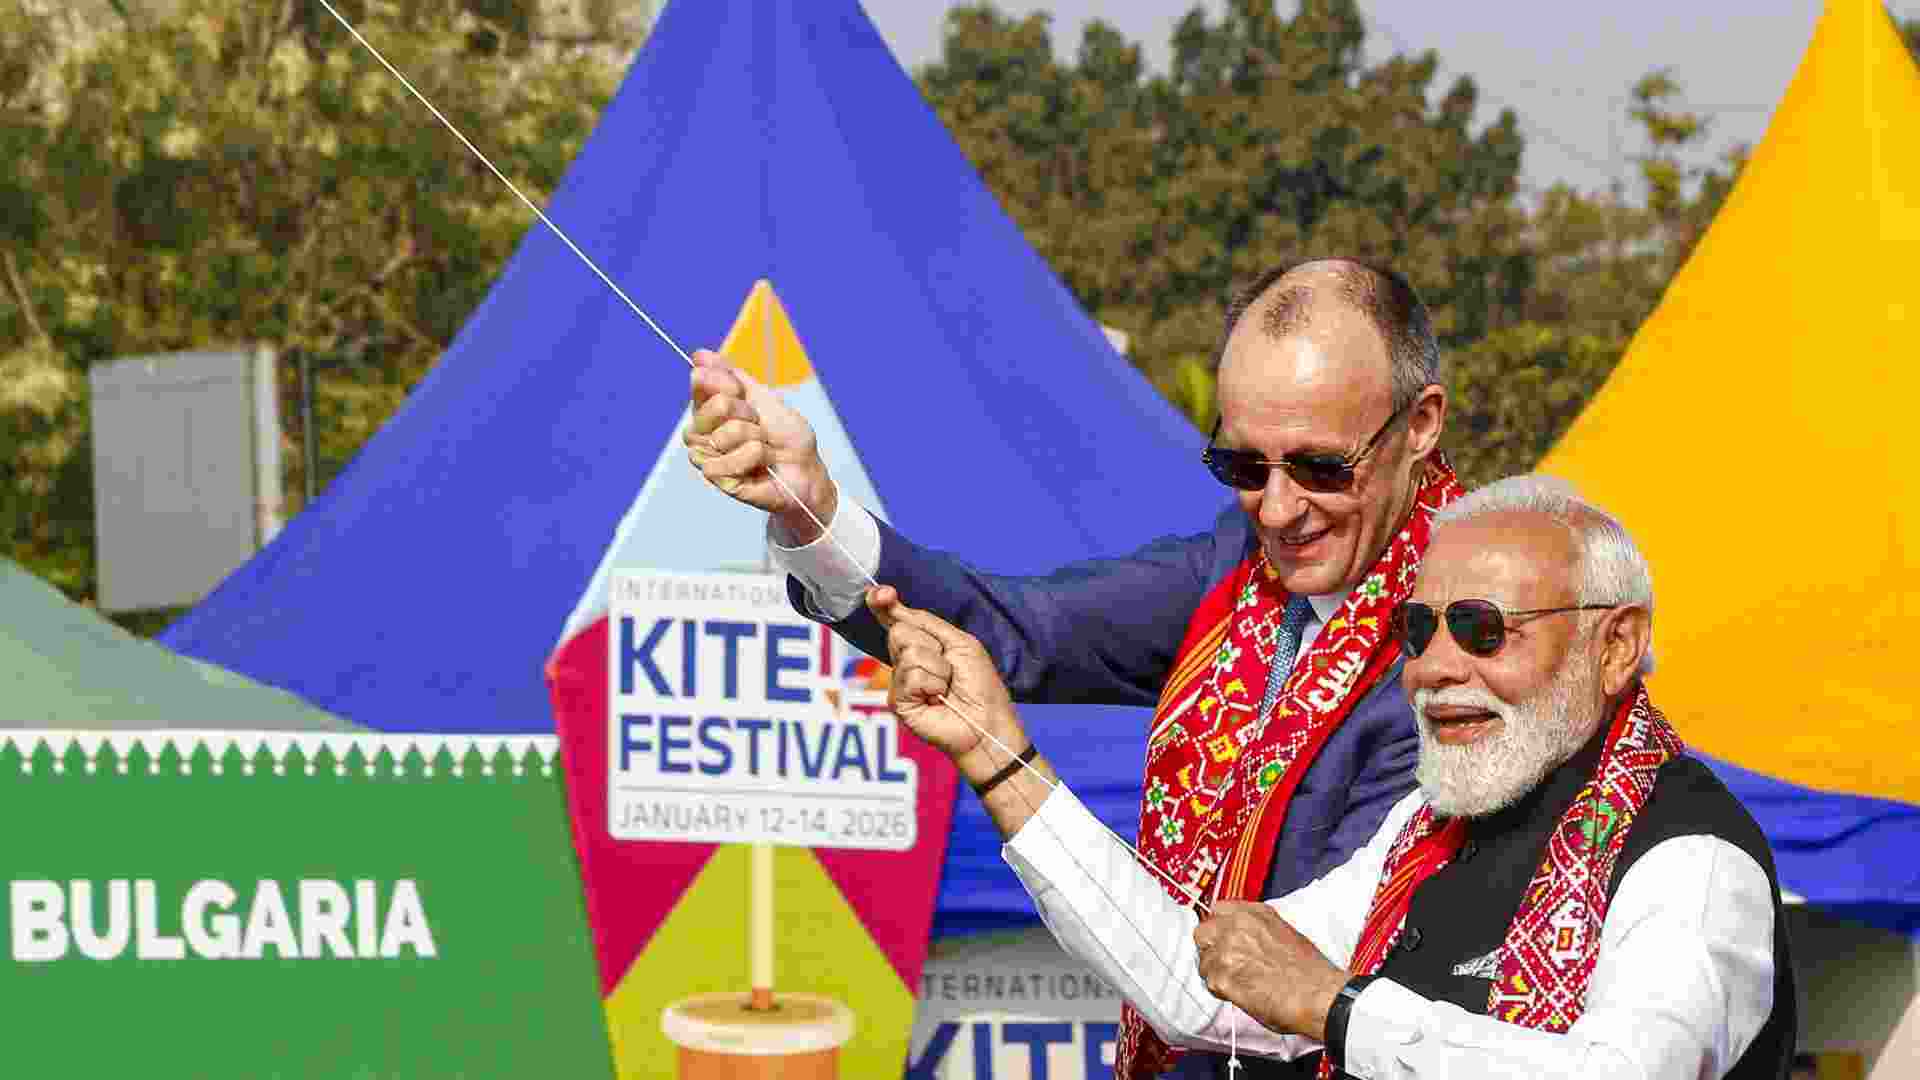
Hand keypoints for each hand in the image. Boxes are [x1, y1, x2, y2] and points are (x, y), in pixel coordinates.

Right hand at [684, 349, 836, 541]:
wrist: (806, 470)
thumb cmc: (786, 437)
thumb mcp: (764, 397)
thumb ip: (731, 376)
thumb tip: (699, 354)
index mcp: (712, 406)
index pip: (700, 381)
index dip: (724, 382)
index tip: (741, 390)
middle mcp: (704, 429)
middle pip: (716, 405)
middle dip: (748, 413)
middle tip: (760, 426)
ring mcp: (708, 454)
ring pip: (721, 436)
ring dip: (753, 439)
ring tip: (763, 447)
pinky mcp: (717, 478)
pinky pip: (721, 464)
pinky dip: (749, 460)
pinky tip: (759, 465)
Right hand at [868, 586, 1023, 777]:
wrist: (986, 720)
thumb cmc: (979, 684)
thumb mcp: (960, 643)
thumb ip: (927, 622)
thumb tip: (894, 606)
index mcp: (921, 644)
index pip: (895, 619)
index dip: (882, 604)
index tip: (880, 594)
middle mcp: (906, 661)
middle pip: (900, 631)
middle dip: (930, 645)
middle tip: (948, 668)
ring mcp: (900, 682)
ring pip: (907, 653)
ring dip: (937, 668)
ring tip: (946, 687)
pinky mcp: (898, 702)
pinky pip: (909, 676)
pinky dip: (932, 684)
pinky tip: (937, 698)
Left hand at [1193, 901, 1347, 1041]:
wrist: (1319, 995)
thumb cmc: (1310, 970)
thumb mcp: (1285, 932)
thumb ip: (1257, 929)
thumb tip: (1243, 938)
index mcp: (1254, 913)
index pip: (1218, 910)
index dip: (1220, 928)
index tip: (1223, 940)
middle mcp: (1237, 926)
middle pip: (1203, 933)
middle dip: (1210, 948)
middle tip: (1226, 963)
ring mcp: (1227, 950)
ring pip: (1204, 961)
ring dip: (1216, 973)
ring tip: (1240, 983)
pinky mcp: (1223, 977)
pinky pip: (1210, 984)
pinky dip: (1222, 991)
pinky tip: (1243, 994)